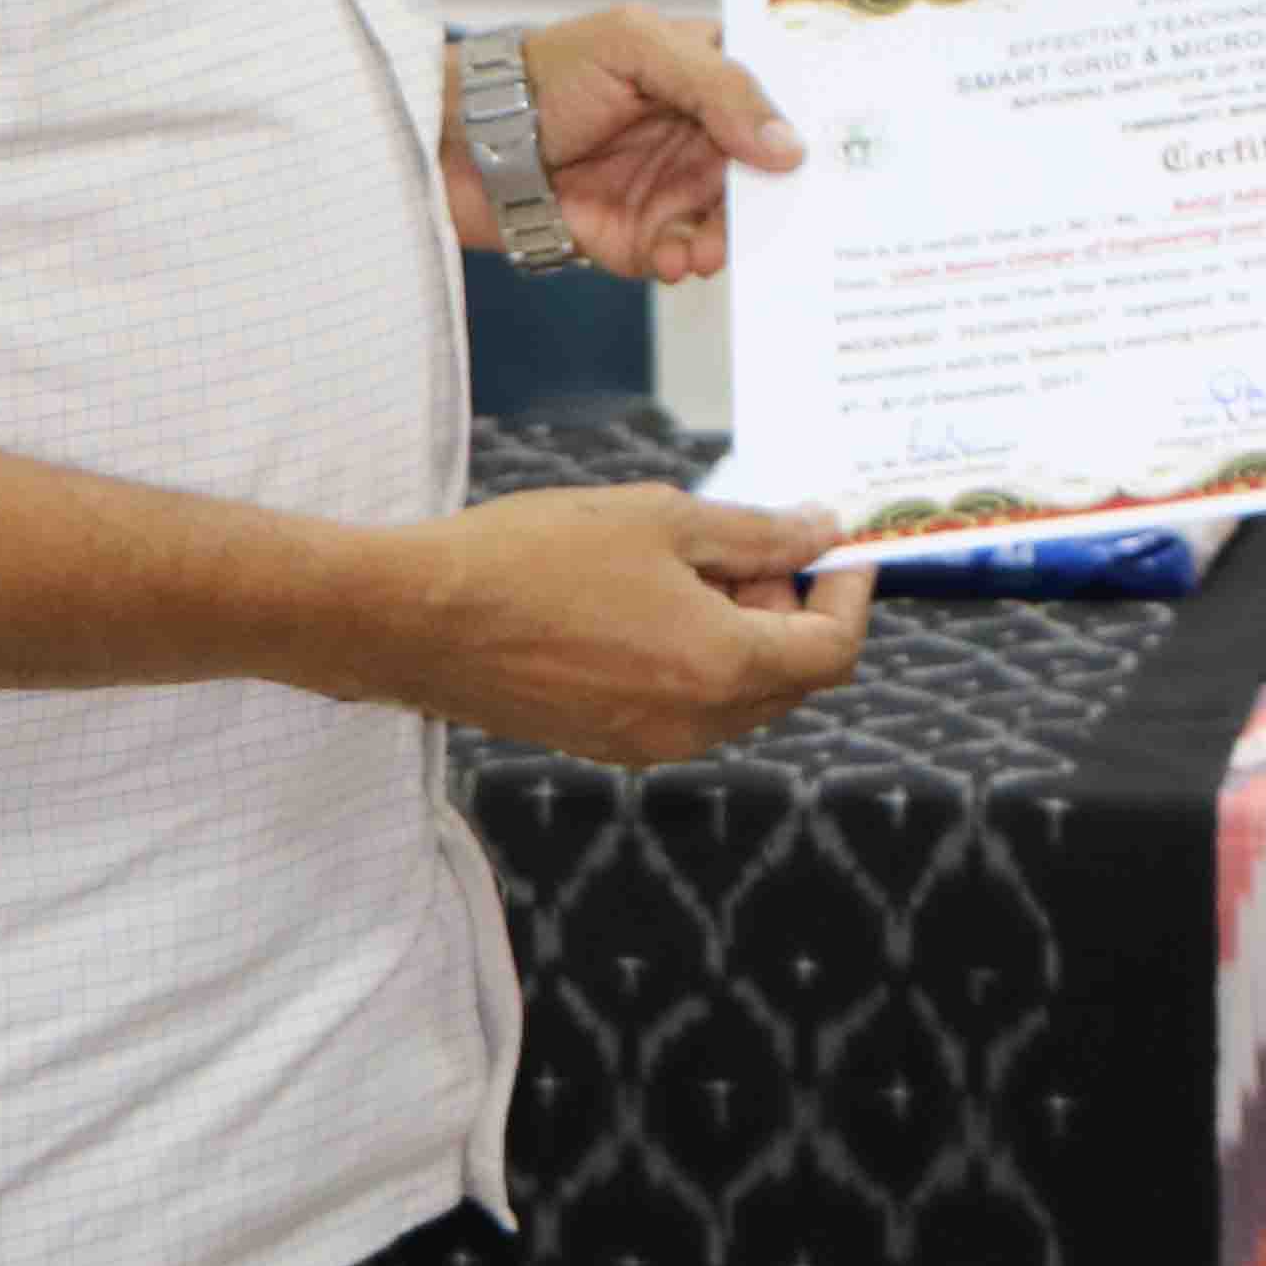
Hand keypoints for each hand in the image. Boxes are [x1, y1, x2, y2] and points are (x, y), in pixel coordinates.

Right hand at [385, 484, 873, 762]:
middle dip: (792, 610)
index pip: (832, 652)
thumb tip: (819, 532)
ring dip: (743, 635)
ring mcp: (646, 746)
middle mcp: (693, 726)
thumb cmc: (532, 558)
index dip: (848, 594)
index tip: (836, 545)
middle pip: (791, 679)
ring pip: (739, 697)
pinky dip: (695, 659)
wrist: (417, 620)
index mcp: (719, 669)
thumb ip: (755, 534)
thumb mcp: (660, 519)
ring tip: (691, 564)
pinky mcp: (604, 745)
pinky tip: (648, 601)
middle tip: (753, 543)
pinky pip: (685, 709)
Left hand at [461, 7, 801, 283]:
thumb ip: (719, 87)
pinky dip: (690, 263)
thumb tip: (789, 146)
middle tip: (783, 219)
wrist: (463, 142)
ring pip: (735, 222)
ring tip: (711, 248)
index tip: (846, 153)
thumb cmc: (547, 72)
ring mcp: (675, 188)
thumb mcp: (637, 49)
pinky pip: (687, 258)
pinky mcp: (644, 237)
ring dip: (732, 239)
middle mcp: (702, 134)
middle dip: (780, 200)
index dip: (814, 123)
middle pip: (770, 173)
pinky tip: (677, 260)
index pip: (781, 98)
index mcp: (709, 74)